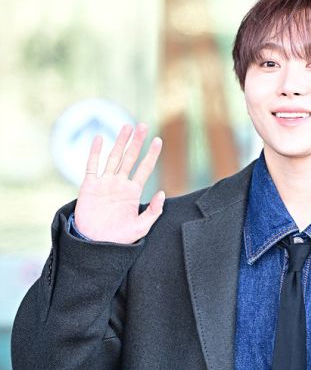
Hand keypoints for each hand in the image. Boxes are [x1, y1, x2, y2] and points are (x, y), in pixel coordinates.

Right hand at [74, 122, 164, 243]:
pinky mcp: (89, 186)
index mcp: (133, 192)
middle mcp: (119, 184)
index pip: (144, 169)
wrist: (95, 244)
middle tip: (143, 126)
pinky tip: (100, 138)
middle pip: (130, 158)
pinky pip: (92, 165)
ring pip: (113, 157)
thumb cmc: (119, 238)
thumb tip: (163, 193)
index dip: (151, 155)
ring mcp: (105, 183)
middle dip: (136, 142)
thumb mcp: (140, 227)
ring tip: (127, 126)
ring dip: (120, 142)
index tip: (158, 140)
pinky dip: (95, 152)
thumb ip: (153, 211)